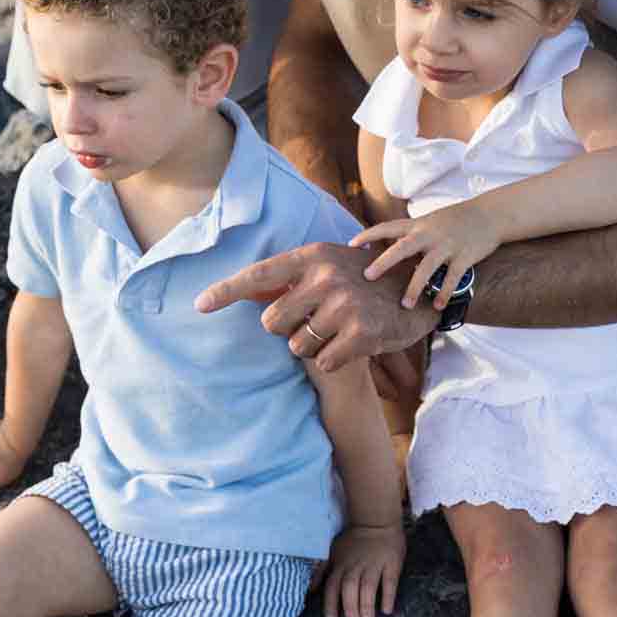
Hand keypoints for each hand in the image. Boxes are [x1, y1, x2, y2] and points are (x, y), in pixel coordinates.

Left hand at [195, 241, 438, 370]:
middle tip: (315, 320)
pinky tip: (352, 343)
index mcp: (312, 256)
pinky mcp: (361, 332)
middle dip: (288, 329)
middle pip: (272, 324)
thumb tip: (244, 293)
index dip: (226, 291)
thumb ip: (288, 281)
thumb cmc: (362, 280)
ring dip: (312, 346)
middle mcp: (325, 276)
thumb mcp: (327, 268)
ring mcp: (344, 304)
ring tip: (337, 330)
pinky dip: (333, 359)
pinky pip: (322, 361)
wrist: (418, 290)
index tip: (199, 305)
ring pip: (297, 346)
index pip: (259, 275)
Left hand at [322, 523, 405, 616]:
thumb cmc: (353, 541)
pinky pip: (390, 581)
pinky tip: (386, 610)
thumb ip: (321, 571)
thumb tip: (310, 590)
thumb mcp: (333, 552)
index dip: (331, 603)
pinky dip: (388, 595)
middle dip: (350, 605)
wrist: (376, 521)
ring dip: (367, 604)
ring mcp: (374, 564)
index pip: (332, 586)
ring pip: (368, 585)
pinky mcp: (391, 563)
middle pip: (350, 587)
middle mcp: (356, 565)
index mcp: (341, 564)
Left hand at [351, 207, 497, 308]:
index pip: (388, 227)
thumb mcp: (428, 222)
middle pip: (403, 247)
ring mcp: (447, 246)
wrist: (488, 215)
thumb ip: (409, 235)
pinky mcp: (465, 257)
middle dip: (384, 261)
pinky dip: (444, 293)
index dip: (368, 235)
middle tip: (367, 277)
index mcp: (418, 225)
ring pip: (427, 267)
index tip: (350, 245)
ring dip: (415, 287)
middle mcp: (429, 234)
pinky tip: (437, 306)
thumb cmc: (453, 221)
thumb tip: (384, 252)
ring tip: (405, 305)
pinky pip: (452, 278)